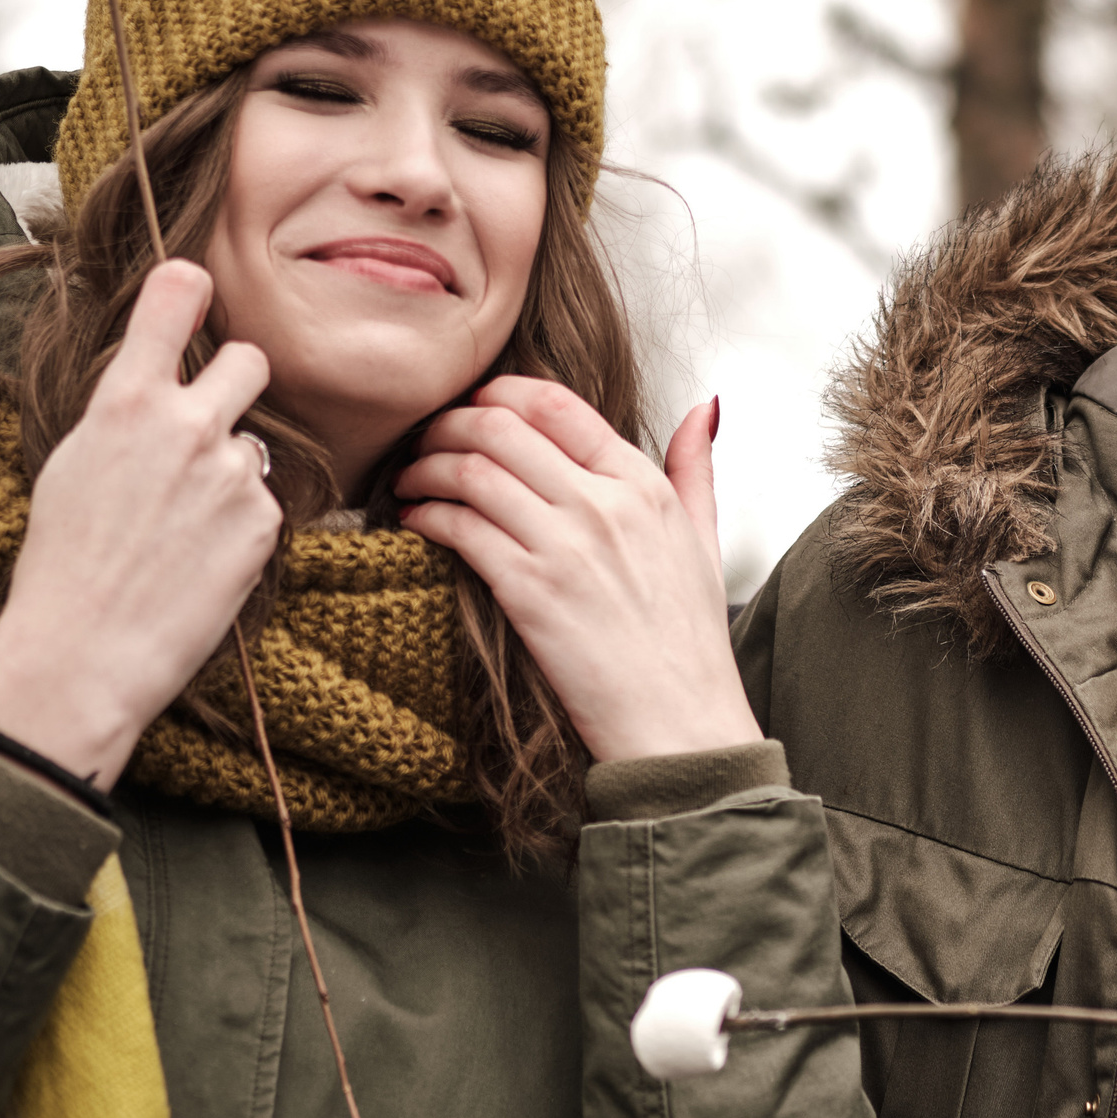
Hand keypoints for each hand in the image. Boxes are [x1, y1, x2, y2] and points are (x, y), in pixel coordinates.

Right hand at [0, 260, 279, 783]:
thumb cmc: (62, 564)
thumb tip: (158, 387)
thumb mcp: (74, 463)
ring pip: (253, 444)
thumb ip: (126, 415)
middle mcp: (187, 423)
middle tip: (209, 423)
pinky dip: (240, 527)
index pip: (173, 300)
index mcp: (125, 401)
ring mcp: (232, 471)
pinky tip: (201, 561)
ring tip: (183, 527)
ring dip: (229, 471)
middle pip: (249, 360)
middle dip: (236, 383)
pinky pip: (263, 503)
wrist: (84, 652)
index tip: (195, 285)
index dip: (188, 289)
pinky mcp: (263, 520)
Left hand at [394, 379, 759, 762]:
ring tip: (411, 480)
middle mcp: (603, 504)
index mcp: (643, 485)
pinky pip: (460, 527)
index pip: (554, 404)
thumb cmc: (688, 640)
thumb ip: (696, 466)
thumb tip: (704, 405)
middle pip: (499, 427)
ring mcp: (565, 547)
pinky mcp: (529, 592)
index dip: (498, 394)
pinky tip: (417, 521)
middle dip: (447, 423)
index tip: (474, 407)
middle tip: (426, 440)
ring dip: (425, 467)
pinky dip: (427, 515)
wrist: (679, 722)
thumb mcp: (705, 539)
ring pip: (471, 471)